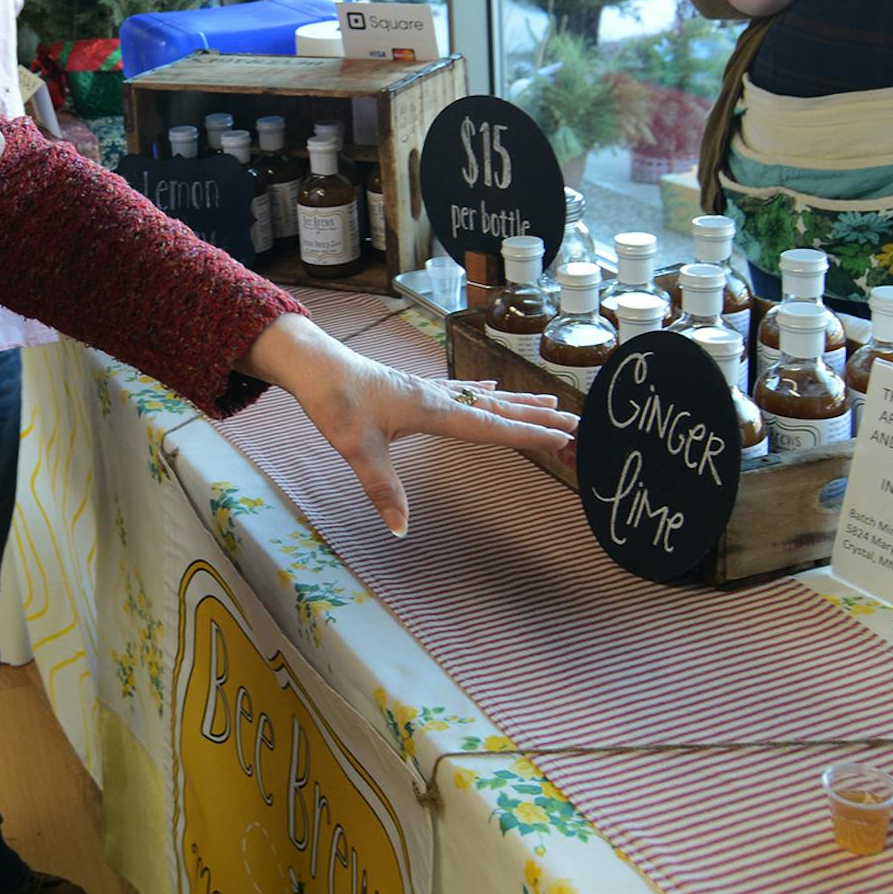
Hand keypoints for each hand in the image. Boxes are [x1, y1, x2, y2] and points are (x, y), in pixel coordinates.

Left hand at [238, 316, 576, 534]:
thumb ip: (382, 488)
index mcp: (434, 410)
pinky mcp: (415, 390)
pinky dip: (485, 392)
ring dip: (518, 403)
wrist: (315, 365)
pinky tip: (491, 387)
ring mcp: (428, 391)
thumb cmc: (335, 403)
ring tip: (550, 404)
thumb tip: (402, 528)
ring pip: (484, 398)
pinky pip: (463, 391)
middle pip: (499, 409)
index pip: (491, 426)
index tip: (564, 438)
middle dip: (538, 418)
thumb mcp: (357, 449)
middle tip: (578, 422)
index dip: (528, 434)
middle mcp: (438, 397)